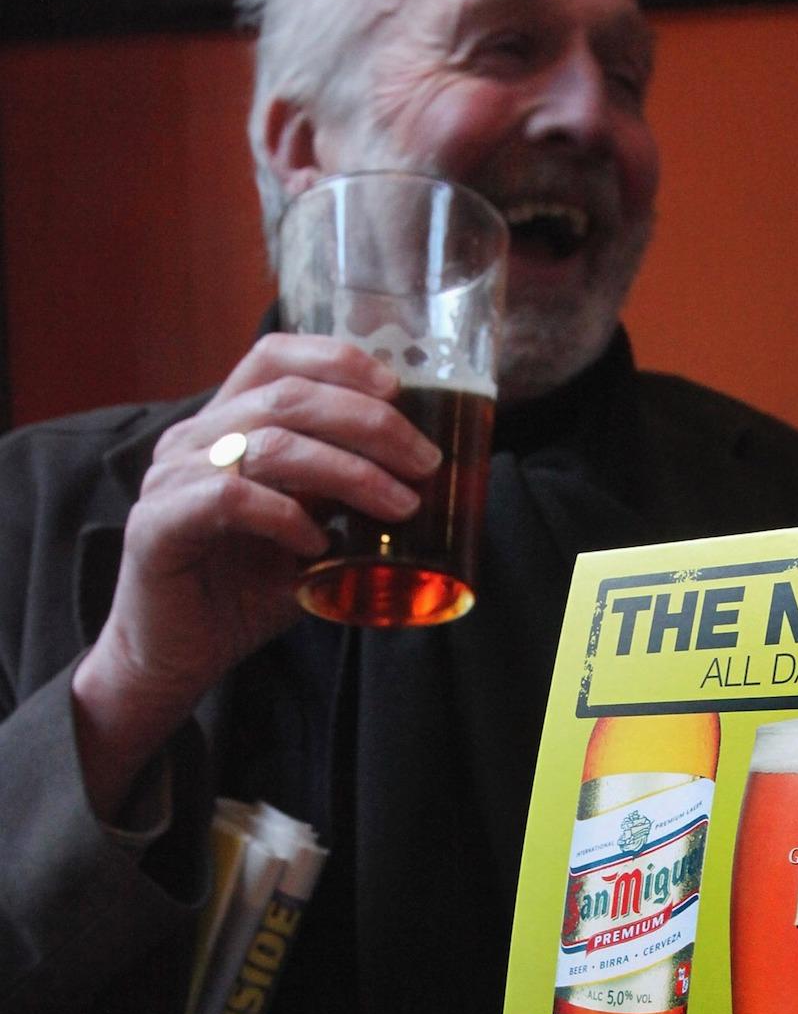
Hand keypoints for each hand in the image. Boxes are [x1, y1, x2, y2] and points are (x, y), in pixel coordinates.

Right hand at [72, 334, 438, 820]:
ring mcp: (171, 478)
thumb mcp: (307, 532)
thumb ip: (341, 497)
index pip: (274, 356)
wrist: (176, 657)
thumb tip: (416, 476)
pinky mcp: (158, 524)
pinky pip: (231, 499)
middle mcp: (193, 439)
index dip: (337, 360)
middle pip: (287, 396)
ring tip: (398, 505)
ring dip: (348, 471)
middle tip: (424, 461)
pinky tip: (318, 545)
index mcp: (224, 424)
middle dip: (369, 423)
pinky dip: (286, 516)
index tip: (398, 389)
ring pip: (270, 445)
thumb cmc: (243, 591)